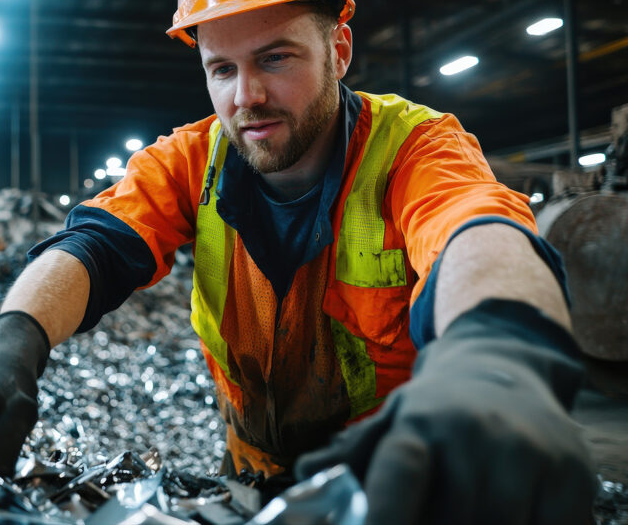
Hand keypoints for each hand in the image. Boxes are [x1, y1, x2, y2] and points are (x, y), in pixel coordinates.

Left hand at [296, 299, 595, 524]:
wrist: (502, 366)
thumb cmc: (435, 410)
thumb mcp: (390, 421)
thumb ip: (352, 456)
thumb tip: (305, 474)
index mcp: (417, 424)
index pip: (400, 471)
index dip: (387, 512)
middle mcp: (472, 433)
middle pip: (451, 517)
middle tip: (419, 522)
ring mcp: (527, 454)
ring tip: (459, 517)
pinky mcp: (571, 477)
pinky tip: (508, 523)